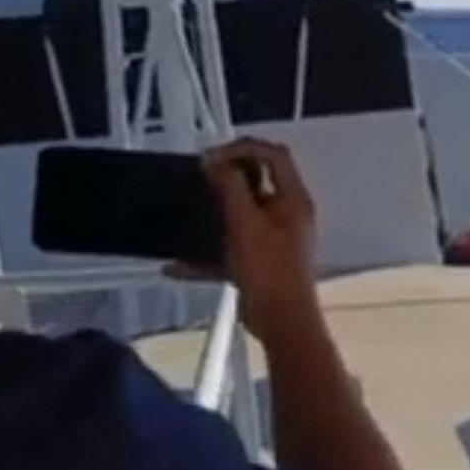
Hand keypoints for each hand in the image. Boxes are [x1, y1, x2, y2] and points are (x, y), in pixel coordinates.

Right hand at [168, 137, 322, 341]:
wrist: (282, 322)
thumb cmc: (268, 269)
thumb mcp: (245, 223)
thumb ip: (230, 188)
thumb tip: (214, 161)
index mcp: (293, 199)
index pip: (274, 154)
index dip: (243, 147)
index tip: (212, 157)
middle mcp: (288, 215)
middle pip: (259, 182)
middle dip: (227, 177)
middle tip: (199, 178)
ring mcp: (276, 240)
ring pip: (243, 217)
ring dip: (216, 213)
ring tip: (188, 210)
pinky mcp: (262, 265)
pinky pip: (232, 251)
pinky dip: (208, 255)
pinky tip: (176, 267)